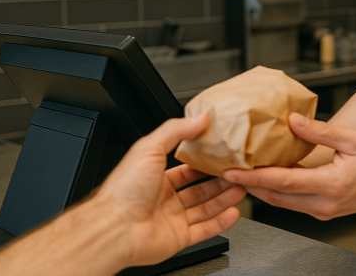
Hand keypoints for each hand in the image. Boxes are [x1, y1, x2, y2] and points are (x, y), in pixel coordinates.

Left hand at [94, 115, 246, 267]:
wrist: (114, 227)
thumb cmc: (123, 191)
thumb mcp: (149, 148)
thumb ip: (175, 131)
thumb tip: (198, 118)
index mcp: (155, 178)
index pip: (186, 169)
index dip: (204, 163)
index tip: (221, 156)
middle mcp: (163, 200)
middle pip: (200, 190)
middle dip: (220, 181)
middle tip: (237, 173)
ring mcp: (171, 220)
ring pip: (206, 209)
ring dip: (225, 199)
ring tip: (242, 188)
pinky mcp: (178, 238)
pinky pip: (204, 230)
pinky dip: (221, 222)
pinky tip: (233, 212)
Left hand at [224, 113, 355, 219]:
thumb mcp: (353, 140)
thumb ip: (321, 131)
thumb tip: (293, 120)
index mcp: (331, 184)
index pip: (284, 182)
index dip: (256, 176)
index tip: (234, 170)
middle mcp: (324, 203)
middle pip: (276, 197)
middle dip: (248, 185)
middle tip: (226, 173)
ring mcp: (321, 211)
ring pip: (281, 203)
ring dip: (259, 190)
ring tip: (240, 175)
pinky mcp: (321, 212)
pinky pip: (292, 204)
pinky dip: (276, 192)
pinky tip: (266, 179)